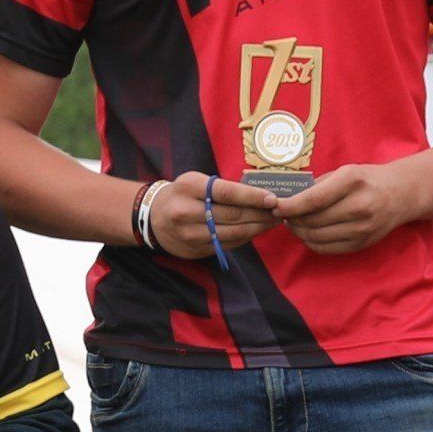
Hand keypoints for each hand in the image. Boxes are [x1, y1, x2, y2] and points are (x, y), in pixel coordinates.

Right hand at [148, 171, 281, 258]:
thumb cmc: (182, 194)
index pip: (226, 193)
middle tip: (280, 211)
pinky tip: (256, 231)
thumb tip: (260, 195)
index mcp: (189, 188)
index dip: (252, 197)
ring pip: (232, 234)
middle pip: (232, 215)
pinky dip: (245, 238)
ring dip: (257, 228)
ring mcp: (189, 234)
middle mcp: (187, 212)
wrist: (152, 218)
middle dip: (260, 214)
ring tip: (273, 221)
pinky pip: (227, 245)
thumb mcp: (195, 181)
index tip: (272, 199)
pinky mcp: (194, 250)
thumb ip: (222, 188)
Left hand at [277, 161, 423, 252]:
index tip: (276, 206)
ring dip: (299, 232)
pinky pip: (327, 248)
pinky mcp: (361, 244)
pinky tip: (307, 233)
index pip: (313, 200)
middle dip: (292, 219)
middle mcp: (359, 206)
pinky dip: (311, 242)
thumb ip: (318, 185)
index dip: (290, 206)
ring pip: (317, 237)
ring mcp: (362, 229)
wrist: (400, 195)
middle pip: (313, 221)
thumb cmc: (367, 180)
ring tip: (293, 223)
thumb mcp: (344, 171)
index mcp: (352, 182)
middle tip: (282, 214)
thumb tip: (288, 198)